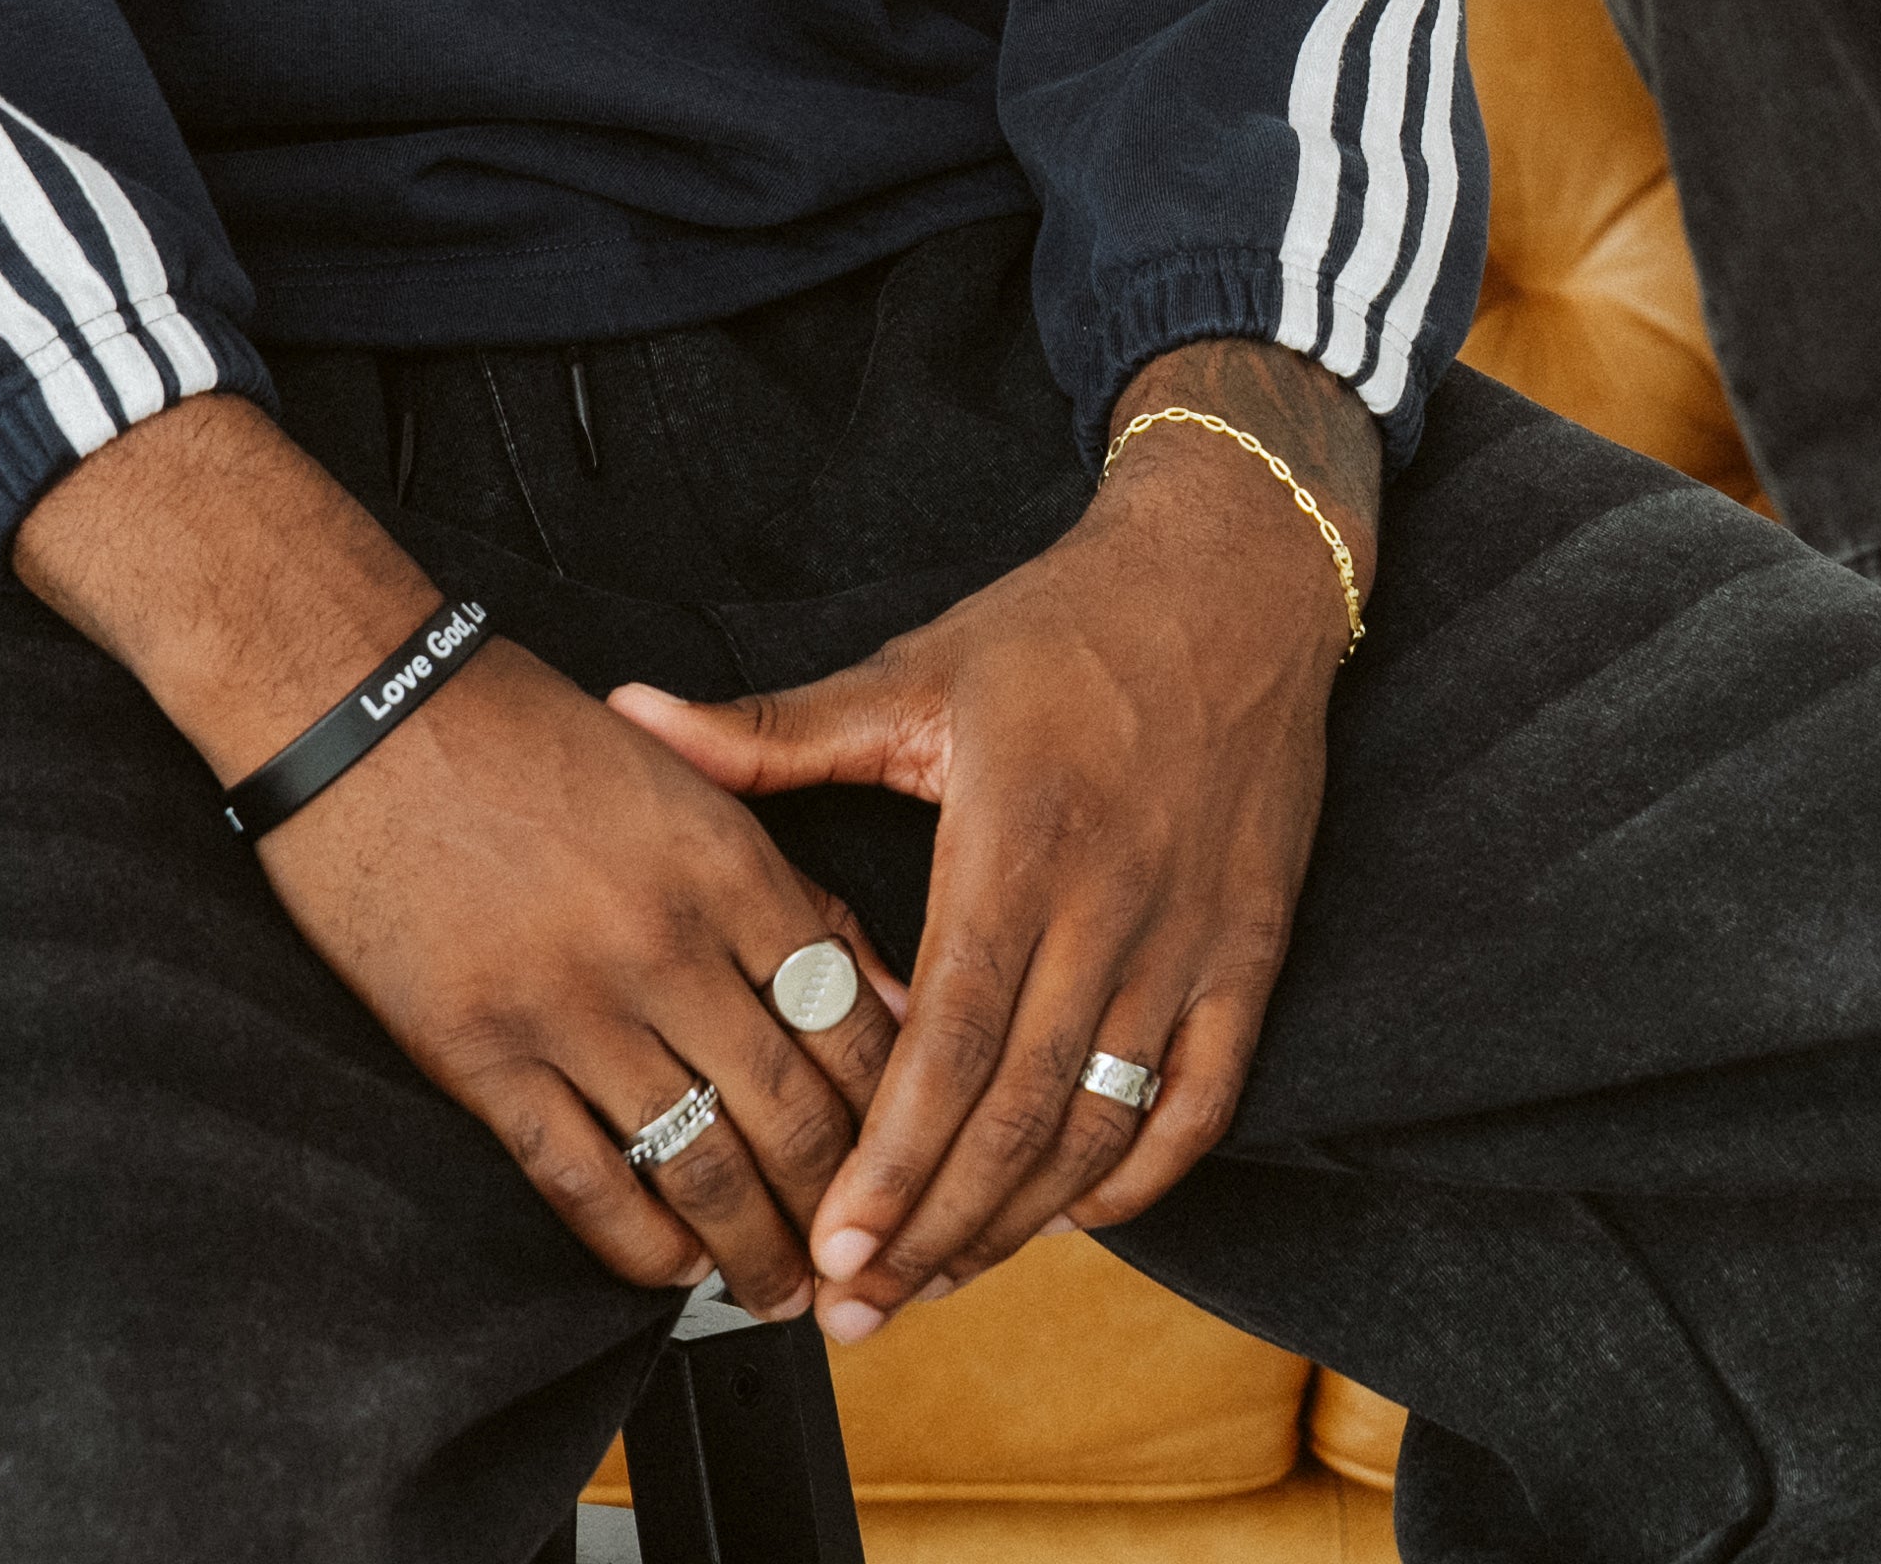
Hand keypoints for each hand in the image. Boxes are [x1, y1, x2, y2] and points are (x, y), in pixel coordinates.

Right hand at [16, 397, 895, 1321]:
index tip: (917, 1158)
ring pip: (701, 1166)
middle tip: (864, 1257)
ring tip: (780, 1293)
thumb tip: (877, 990)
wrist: (361, 704)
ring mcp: (572, 1007)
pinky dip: (640, 1244)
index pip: (853, 1019)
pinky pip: (582, 1180)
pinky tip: (673, 1269)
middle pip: (793, 1112)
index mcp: (728, 862)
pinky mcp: (481, 1054)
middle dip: (843, 1205)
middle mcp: (666, 944)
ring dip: (754, 1250)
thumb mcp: (684, 777)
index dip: (899, 1110)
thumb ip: (780, 882)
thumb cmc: (522, 727)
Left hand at [610, 338, 1365, 1343]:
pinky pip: (1201, 1100)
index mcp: (1016, 844)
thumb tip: (628, 715)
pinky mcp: (1251, 949)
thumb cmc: (1062, 627)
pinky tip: (1071, 1217)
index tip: (830, 1244)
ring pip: (1104, 1124)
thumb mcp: (912, 671)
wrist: (1237, 577)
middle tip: (857, 1304)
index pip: (948, 1043)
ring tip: (937, 1278)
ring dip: (1021, 1220)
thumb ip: (772, 729)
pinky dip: (1139, 1176)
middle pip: (1019, 1113)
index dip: (891, 1160)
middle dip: (935, 1225)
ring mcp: (1189, 938)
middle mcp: (1111, 906)